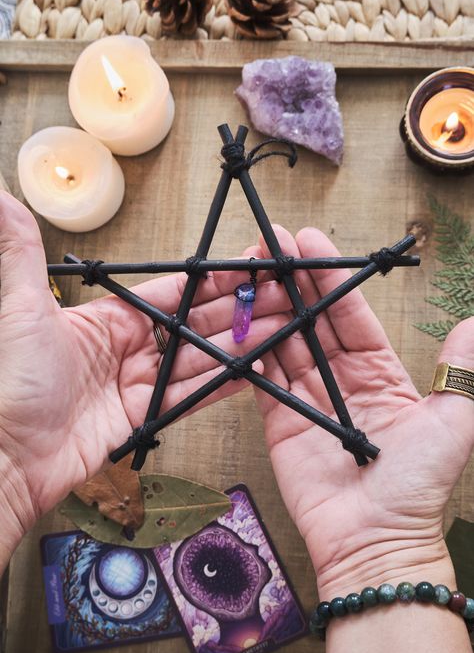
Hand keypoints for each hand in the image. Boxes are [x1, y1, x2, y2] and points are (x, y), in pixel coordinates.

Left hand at [0, 193, 290, 565]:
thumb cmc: (11, 381)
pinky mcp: (144, 417)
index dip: (211, 282)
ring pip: (198, 359)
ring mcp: (138, 384)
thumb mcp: (21, 308)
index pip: (171, 293)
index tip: (246, 268)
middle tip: (280, 297)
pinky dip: (221, 385)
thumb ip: (22, 252)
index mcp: (107, 318)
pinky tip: (252, 370)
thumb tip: (1, 195)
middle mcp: (128, 348)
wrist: (8, 456)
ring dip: (238, 344)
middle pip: (193, 324)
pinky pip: (189, 397)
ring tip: (280, 329)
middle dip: (237, 310)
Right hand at [253, 225, 473, 598]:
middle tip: (268, 243)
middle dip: (291, 280)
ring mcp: (307, 399)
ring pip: (283, 342)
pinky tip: (238, 321)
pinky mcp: (280, 420)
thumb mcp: (451, 422)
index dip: (330, 277)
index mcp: (379, 372)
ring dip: (266, 307)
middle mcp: (340, 379)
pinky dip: (250, 352)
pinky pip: (262, 379)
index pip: (350, 314)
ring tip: (247, 273)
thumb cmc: (416, 485)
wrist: (374, 541)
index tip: (309, 242)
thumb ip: (459, 372)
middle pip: (312, 320)